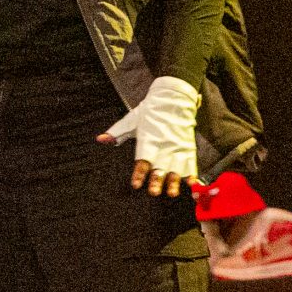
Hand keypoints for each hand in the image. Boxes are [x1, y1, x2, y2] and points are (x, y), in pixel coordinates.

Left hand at [100, 75, 201, 195]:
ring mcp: (176, 147)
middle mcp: (162, 146)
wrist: (174, 98)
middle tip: (153, 192)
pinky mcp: (187, 147)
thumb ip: (117, 132)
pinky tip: (190, 183)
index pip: (142, 160)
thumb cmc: (150, 110)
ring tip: (171, 193)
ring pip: (176, 168)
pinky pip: (190, 162)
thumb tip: (100, 139)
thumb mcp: (131, 120)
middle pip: (159, 167)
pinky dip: (191, 173)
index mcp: (148, 140)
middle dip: (156, 181)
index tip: (136, 184)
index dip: (138, 173)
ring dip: (174, 181)